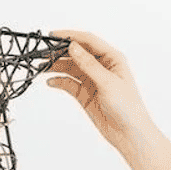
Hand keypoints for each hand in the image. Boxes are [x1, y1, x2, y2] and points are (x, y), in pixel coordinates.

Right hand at [45, 29, 164, 164]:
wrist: (129, 133)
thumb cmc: (127, 107)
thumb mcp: (107, 82)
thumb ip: (88, 64)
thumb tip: (72, 47)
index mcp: (112, 58)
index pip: (88, 41)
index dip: (70, 36)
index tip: (53, 36)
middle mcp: (102, 67)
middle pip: (77, 53)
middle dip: (60, 52)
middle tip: (43, 53)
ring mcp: (92, 80)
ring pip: (71, 68)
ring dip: (56, 67)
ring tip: (42, 67)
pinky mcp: (85, 94)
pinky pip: (69, 84)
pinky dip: (59, 81)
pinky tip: (50, 82)